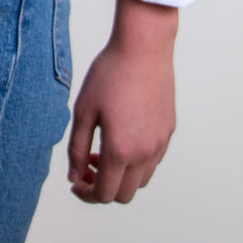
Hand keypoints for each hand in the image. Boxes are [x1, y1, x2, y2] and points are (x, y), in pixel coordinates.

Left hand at [67, 0, 176, 203]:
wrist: (144, 48)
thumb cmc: (109, 75)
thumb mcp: (84, 110)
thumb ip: (77, 149)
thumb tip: (74, 178)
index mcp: (120, 150)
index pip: (104, 194)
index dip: (86, 194)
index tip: (76, 182)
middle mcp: (144, 153)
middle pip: (123, 194)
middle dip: (102, 188)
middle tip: (87, 166)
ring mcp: (160, 144)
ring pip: (140, 180)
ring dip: (121, 176)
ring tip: (104, 151)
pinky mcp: (168, 132)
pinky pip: (153, 162)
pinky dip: (136, 162)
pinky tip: (123, 138)